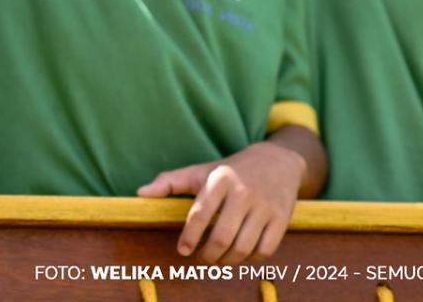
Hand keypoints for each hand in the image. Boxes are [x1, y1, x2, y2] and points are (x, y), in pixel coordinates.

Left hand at [138, 140, 305, 263]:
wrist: (276, 161)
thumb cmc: (229, 170)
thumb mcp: (199, 170)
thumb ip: (169, 182)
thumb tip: (140, 194)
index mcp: (219, 180)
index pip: (200, 213)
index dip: (189, 236)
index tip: (182, 251)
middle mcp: (243, 193)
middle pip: (222, 236)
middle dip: (208, 255)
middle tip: (201, 259)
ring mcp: (264, 207)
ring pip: (243, 247)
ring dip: (227, 261)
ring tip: (217, 259)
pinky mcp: (282, 219)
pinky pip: (265, 250)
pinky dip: (250, 259)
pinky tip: (240, 255)